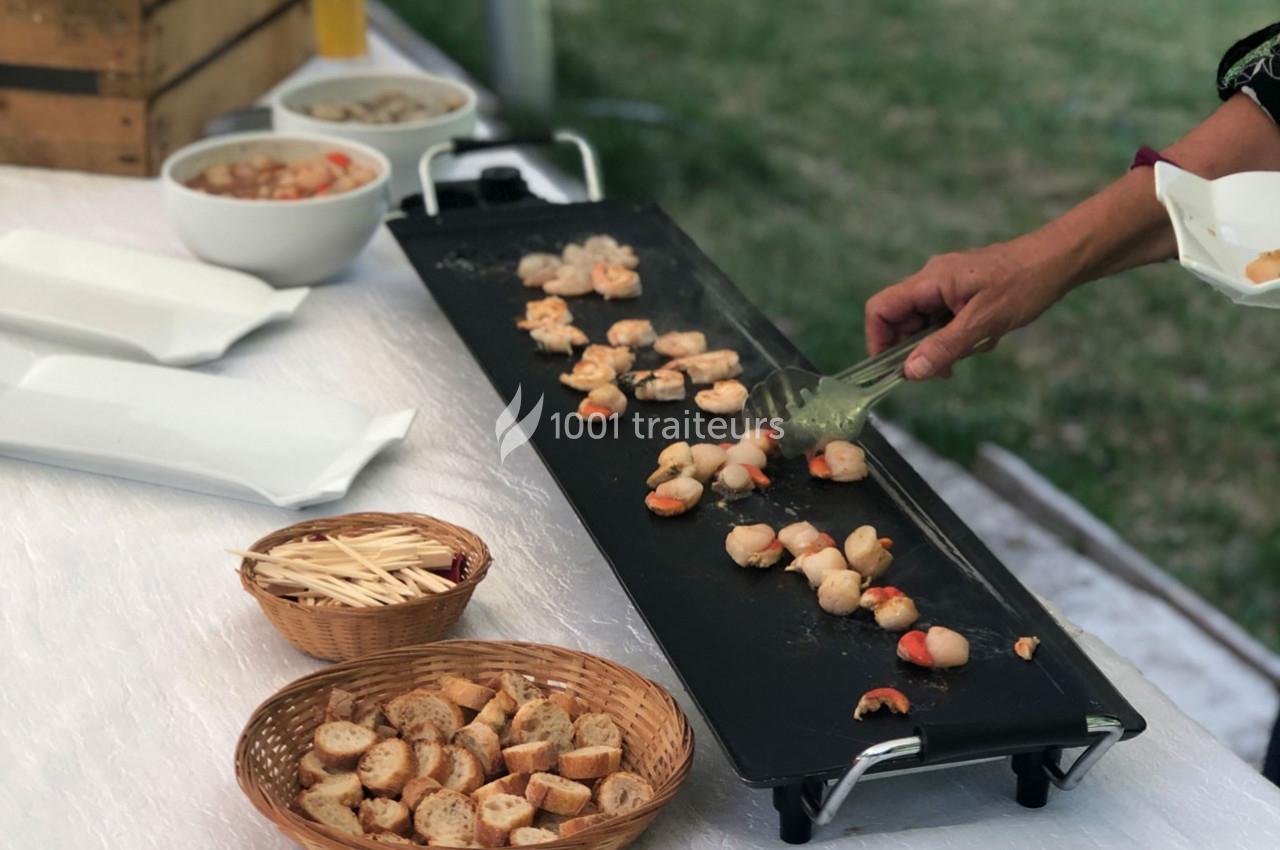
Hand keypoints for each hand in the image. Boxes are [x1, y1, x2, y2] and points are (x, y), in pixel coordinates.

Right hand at [864, 237, 1074, 378]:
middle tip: (946, 369)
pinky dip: (961, 336)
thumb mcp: (983, 322)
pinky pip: (947, 321)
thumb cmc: (1025, 283)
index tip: (894, 368)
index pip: (881, 309)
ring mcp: (947, 286)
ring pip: (926, 325)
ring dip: (945, 345)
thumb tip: (910, 372)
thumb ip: (944, 347)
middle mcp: (932, 281)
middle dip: (919, 350)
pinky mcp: (963, 293)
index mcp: (930, 281)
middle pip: (902, 322)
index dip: (878, 340)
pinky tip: (986, 337)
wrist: (1061, 260)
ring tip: (978, 346)